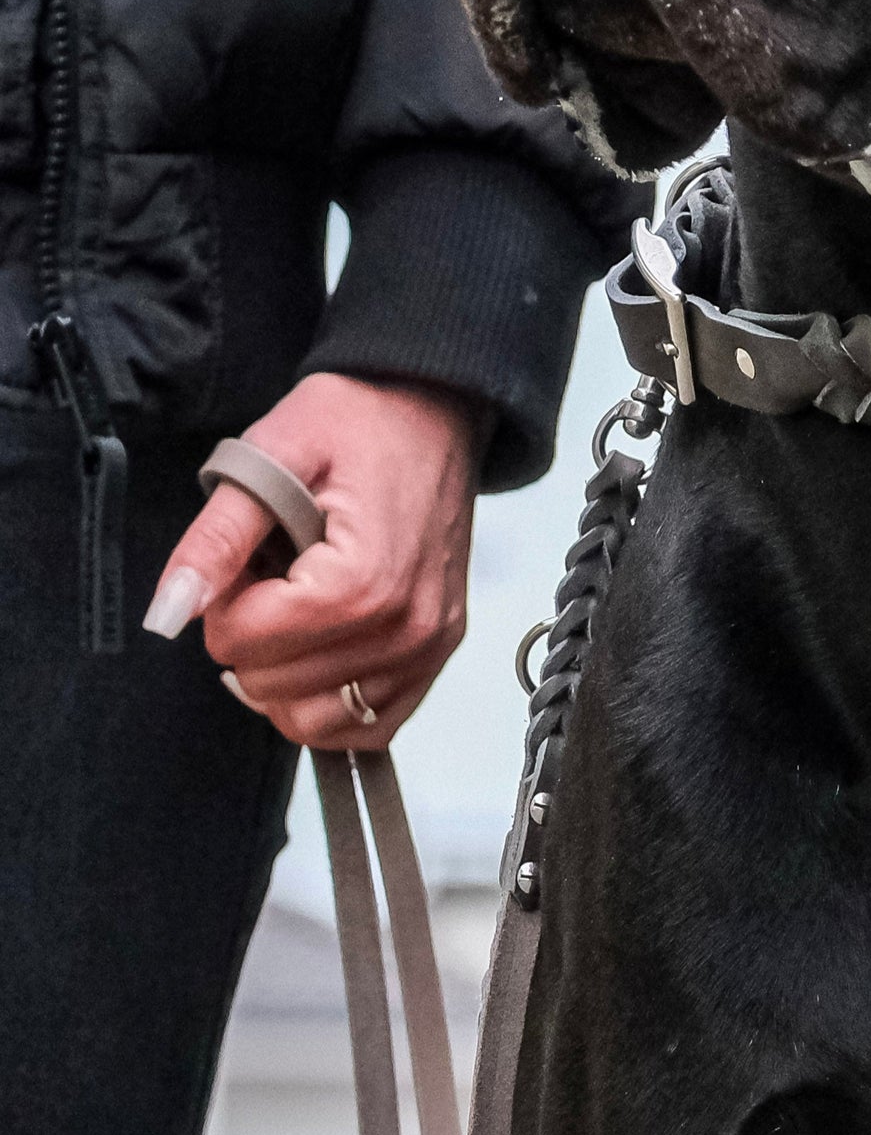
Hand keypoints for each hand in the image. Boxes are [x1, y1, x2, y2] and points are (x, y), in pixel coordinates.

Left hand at [144, 372, 488, 749]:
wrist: (435, 407)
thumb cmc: (359, 421)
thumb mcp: (273, 453)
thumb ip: (215, 538)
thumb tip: (168, 615)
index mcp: (363, 582)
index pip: (243, 644)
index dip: (225, 598)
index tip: (253, 552)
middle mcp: (406, 627)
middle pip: (271, 686)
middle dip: (253, 633)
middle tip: (277, 569)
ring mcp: (428, 647)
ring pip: (313, 721)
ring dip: (284, 673)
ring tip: (299, 605)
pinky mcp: (438, 654)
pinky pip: (368, 727)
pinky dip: (330, 702)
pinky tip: (323, 646)